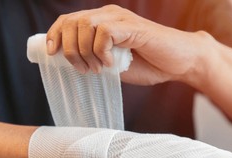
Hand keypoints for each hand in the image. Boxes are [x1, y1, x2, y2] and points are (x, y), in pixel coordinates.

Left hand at [46, 4, 204, 84]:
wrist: (180, 63)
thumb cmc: (150, 64)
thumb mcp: (114, 65)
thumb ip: (94, 59)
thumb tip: (70, 62)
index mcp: (103, 22)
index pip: (68, 20)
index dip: (54, 35)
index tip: (51, 53)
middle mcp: (109, 15)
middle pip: (71, 22)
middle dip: (70, 50)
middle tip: (84, 69)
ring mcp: (121, 19)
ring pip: (84, 26)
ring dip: (85, 52)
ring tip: (99, 68)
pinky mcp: (132, 27)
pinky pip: (103, 33)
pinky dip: (102, 52)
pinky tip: (112, 63)